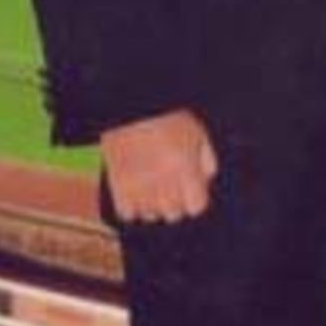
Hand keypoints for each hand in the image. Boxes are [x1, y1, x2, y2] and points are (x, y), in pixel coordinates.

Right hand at [101, 109, 218, 222]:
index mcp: (185, 168)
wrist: (130, 110)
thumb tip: (207, 182)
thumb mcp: (197, 131)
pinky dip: (132, 207)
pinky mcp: (117, 188)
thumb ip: (207, 159)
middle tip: (170, 186)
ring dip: (154, 206)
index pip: (196, 207)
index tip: (191, 191)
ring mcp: (139, 187)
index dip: (195, 199)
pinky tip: (136, 192)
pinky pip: (128, 214)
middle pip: (174, 214)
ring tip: (152, 187)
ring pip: (151, 216)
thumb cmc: (166, 117)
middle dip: (176, 202)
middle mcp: (163, 182)